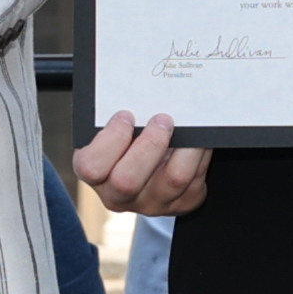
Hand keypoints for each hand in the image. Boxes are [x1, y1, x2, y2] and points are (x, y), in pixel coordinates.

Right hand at [68, 111, 207, 217]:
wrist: (150, 164)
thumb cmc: (127, 139)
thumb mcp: (113, 130)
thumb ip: (119, 118)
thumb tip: (142, 90)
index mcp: (95, 174)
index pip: (92, 167)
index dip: (111, 140)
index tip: (126, 116)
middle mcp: (119, 196)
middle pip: (128, 181)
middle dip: (149, 145)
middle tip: (162, 119)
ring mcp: (151, 203)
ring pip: (173, 180)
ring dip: (185, 147)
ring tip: (189, 125)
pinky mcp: (182, 202)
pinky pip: (196, 178)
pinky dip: (201, 152)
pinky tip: (199, 137)